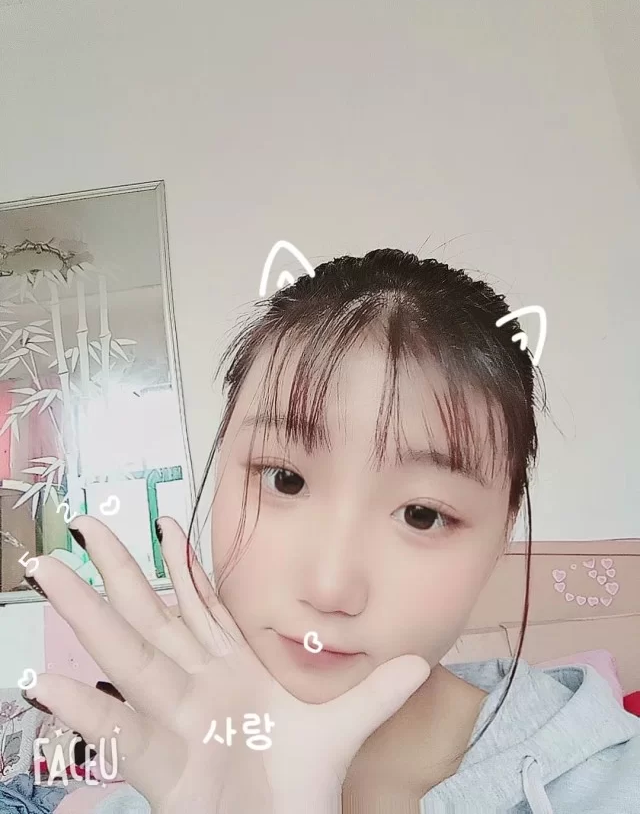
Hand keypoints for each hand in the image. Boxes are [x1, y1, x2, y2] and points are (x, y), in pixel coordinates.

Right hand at [25, 516, 429, 813]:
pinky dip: (85, 709)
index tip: (165, 521)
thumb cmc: (298, 784)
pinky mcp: (162, 768)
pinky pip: (118, 733)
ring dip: (86, 616)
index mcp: (230, 670)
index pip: (197, 606)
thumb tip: (422, 662)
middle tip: (82, 523)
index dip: (180, 565)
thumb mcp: (341, 729)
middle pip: (147, 616)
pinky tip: (49, 682)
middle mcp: (193, 685)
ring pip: (125, 656)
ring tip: (47, 573)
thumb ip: (376, 694)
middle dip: (115, 570)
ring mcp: (173, 721)